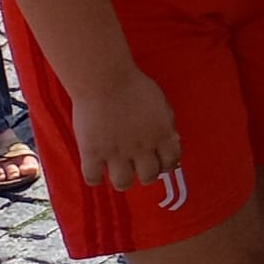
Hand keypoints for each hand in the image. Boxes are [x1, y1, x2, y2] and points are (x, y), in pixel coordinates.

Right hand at [73, 68, 179, 191]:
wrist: (105, 80)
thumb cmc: (134, 86)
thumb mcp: (161, 103)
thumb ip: (166, 124)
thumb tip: (171, 140)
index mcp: (161, 134)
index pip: (171, 161)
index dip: (167, 164)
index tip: (160, 162)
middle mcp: (141, 147)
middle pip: (149, 177)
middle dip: (146, 174)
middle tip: (138, 166)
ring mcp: (116, 152)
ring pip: (123, 183)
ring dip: (123, 179)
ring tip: (118, 169)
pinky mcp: (92, 153)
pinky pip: (93, 179)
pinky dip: (95, 177)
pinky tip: (96, 167)